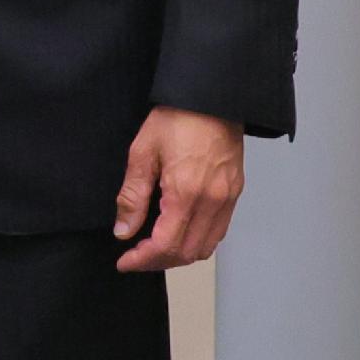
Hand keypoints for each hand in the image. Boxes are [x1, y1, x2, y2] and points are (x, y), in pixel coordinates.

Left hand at [113, 106, 244, 269]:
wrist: (212, 97)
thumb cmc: (178, 118)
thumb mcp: (142, 153)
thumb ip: (132, 196)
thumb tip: (124, 229)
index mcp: (187, 192)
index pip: (166, 245)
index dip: (143, 260)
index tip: (126, 262)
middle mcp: (212, 201)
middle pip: (187, 253)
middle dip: (158, 261)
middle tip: (136, 257)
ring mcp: (228, 198)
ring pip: (205, 247)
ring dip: (179, 254)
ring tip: (155, 248)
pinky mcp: (235, 192)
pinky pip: (219, 231)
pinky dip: (198, 241)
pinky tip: (179, 232)